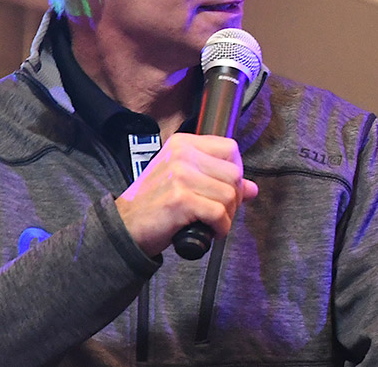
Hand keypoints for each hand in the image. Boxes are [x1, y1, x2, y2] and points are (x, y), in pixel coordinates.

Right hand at [114, 133, 258, 255]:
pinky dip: (220, 228)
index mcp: (183, 144)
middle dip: (234, 199)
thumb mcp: (185, 183)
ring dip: (226, 216)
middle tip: (218, 212)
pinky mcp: (181, 199)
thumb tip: (252, 188)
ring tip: (210, 223)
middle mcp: (182, 154)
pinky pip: (219, 214)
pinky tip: (208, 232)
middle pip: (234, 173)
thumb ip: (218, 180)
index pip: (230, 149)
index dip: (235, 173)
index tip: (226, 190)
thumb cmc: (154, 206)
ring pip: (230, 195)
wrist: (124, 228)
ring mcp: (181, 175)